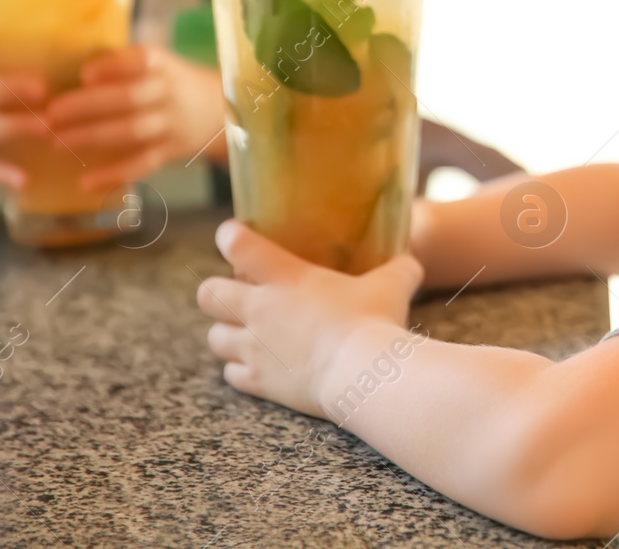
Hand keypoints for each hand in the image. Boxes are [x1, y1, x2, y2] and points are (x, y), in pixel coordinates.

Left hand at [44, 44, 225, 189]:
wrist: (221, 110)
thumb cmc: (174, 83)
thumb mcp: (158, 64)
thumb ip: (122, 65)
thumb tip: (72, 74)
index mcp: (163, 65)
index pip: (141, 60)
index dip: (114, 66)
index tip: (85, 74)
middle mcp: (169, 92)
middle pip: (130, 97)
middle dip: (88, 106)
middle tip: (51, 114)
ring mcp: (172, 123)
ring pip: (132, 130)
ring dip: (92, 136)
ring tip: (56, 142)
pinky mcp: (172, 150)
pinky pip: (142, 164)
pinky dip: (114, 174)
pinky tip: (86, 182)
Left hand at [197, 219, 422, 417]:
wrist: (364, 375)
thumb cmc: (375, 321)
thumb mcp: (393, 284)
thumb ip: (399, 267)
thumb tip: (411, 260)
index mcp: (285, 277)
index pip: (238, 245)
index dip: (230, 236)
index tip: (235, 235)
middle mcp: (260, 310)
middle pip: (208, 293)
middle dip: (218, 291)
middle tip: (241, 292)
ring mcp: (255, 349)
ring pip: (214, 337)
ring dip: (227, 332)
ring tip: (246, 332)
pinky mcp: (260, 382)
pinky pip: (232, 375)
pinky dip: (241, 370)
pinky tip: (259, 366)